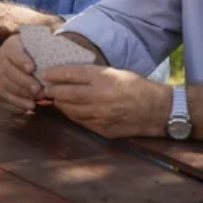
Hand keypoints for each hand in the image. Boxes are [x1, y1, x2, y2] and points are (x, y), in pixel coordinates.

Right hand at [0, 35, 43, 110]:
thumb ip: (48, 43)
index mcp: (12, 44)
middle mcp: (2, 58)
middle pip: (8, 69)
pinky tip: (31, 106)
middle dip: (23, 80)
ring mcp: (0, 73)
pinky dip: (18, 102)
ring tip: (38, 97)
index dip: (20, 59)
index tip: (31, 68)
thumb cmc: (41, 51)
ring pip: (6, 83)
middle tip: (38, 89)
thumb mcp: (44, 44)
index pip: (12, 50)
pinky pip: (6, 95)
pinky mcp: (1, 86)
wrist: (35, 60)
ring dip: (22, 92)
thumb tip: (56, 41)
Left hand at [43, 65, 170, 138]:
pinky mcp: (101, 129)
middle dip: (52, 90)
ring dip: (60, 103)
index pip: (71, 74)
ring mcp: (100, 115)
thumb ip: (92, 75)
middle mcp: (99, 97)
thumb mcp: (115, 73)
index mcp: (104, 79)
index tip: (45, 73)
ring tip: (55, 98)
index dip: (55, 73)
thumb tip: (67, 75)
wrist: (156, 110)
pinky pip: (79, 121)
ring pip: (69, 109)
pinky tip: (69, 109)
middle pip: (65, 93)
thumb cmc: (136, 87)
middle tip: (45, 87)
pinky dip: (72, 114)